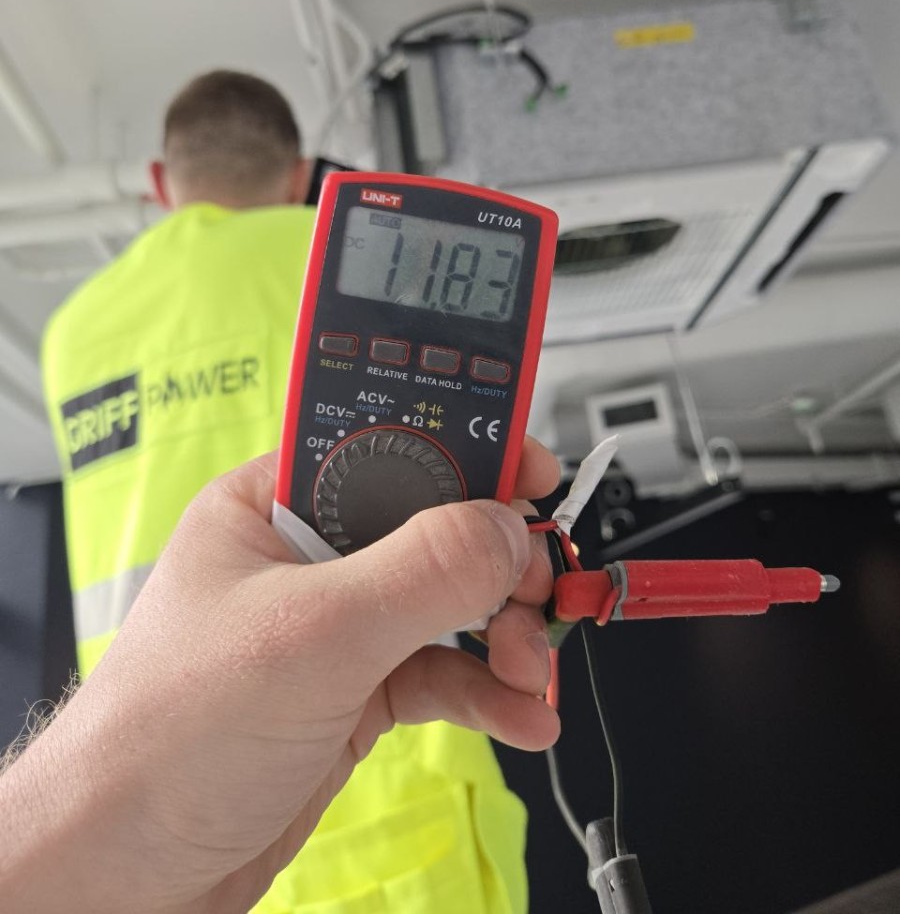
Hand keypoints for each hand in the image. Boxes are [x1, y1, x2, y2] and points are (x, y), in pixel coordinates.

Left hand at [0, 439, 559, 913]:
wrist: (130, 873)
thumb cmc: (164, 740)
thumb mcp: (312, 634)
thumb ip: (420, 572)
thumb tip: (507, 529)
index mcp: (274, 504)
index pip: (386, 446)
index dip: (464, 450)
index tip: (535, 473)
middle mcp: (310, 556)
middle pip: (434, 527)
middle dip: (499, 563)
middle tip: (541, 590)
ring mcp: (337, 627)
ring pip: (450, 604)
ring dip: (505, 636)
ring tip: (530, 673)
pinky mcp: (358, 691)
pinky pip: (444, 673)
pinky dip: (489, 693)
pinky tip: (520, 715)